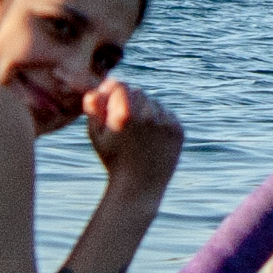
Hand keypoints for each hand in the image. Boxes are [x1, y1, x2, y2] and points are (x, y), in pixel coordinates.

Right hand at [83, 79, 182, 195]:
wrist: (139, 187)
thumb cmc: (113, 160)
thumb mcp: (96, 135)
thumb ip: (94, 107)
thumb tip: (101, 85)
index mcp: (125, 115)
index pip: (121, 85)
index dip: (113, 90)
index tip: (111, 99)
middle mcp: (148, 116)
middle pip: (138, 91)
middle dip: (129, 101)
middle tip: (124, 121)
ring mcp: (166, 123)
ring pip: (153, 102)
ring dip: (145, 110)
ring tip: (137, 134)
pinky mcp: (178, 130)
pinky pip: (167, 114)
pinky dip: (159, 120)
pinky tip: (150, 138)